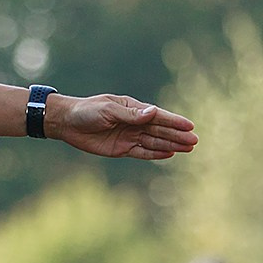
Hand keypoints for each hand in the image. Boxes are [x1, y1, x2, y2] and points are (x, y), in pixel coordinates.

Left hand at [49, 94, 196, 160]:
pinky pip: (142, 152)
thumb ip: (130, 114)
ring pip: (154, 142)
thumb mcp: (108, 110)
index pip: (158, 116)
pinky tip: (169, 154)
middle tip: (195, 141)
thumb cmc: (87, 111)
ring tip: (188, 148)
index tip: (190, 126)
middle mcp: (134, 123)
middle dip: (177, 135)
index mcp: (133, 109)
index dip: (174, 122)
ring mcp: (129, 136)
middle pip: (160, 130)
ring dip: (171, 145)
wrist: (68, 123)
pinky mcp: (122, 149)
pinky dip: (155, 154)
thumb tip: (152, 112)